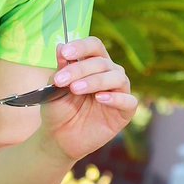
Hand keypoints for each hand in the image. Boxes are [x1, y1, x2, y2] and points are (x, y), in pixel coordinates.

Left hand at [38, 37, 137, 161]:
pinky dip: (116, 98)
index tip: (65, 53)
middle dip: (79, 69)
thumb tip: (61, 46)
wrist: (59, 137)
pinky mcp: (125, 112)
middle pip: (102, 62)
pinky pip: (128, 101)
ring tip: (76, 89)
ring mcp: (119, 91)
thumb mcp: (55, 87)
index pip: (94, 46)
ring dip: (95, 80)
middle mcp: (109, 73)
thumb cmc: (58, 108)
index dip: (81, 47)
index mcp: (93, 63)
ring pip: (117, 77)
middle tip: (61, 80)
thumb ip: (61, 68)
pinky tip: (100, 98)